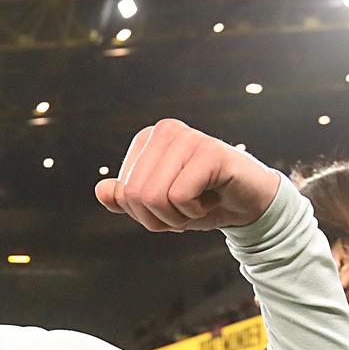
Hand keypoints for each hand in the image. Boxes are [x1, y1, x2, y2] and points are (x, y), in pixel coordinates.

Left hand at [96, 119, 280, 232]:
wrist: (247, 205)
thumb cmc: (202, 202)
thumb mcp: (157, 206)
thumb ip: (126, 199)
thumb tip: (101, 190)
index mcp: (147, 139)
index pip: (123, 192)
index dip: (145, 214)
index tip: (172, 205)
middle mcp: (164, 131)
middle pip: (135, 196)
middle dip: (159, 218)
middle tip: (187, 210)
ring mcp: (188, 137)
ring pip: (154, 198)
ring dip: (178, 217)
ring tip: (200, 203)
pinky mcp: (210, 151)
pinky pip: (180, 197)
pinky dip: (196, 211)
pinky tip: (213, 198)